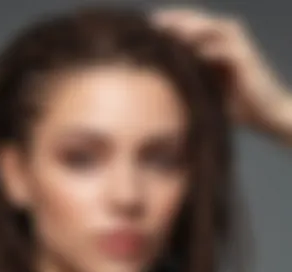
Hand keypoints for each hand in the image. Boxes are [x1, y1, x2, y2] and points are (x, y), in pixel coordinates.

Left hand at [150, 8, 291, 135]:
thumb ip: (185, 81)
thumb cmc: (230, 104)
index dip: (169, 25)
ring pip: (212, 29)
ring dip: (190, 29)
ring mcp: (237, 47)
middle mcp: (226, 41)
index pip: (189, 26)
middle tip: (153, 25)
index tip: (146, 30)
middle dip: (175, 21)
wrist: (262, 114)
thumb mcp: (203, 90)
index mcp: (214, 45)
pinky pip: (225, 50)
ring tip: (168, 33)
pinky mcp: (246, 59)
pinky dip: (208, 50)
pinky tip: (191, 55)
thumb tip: (155, 84)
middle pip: (198, 21)